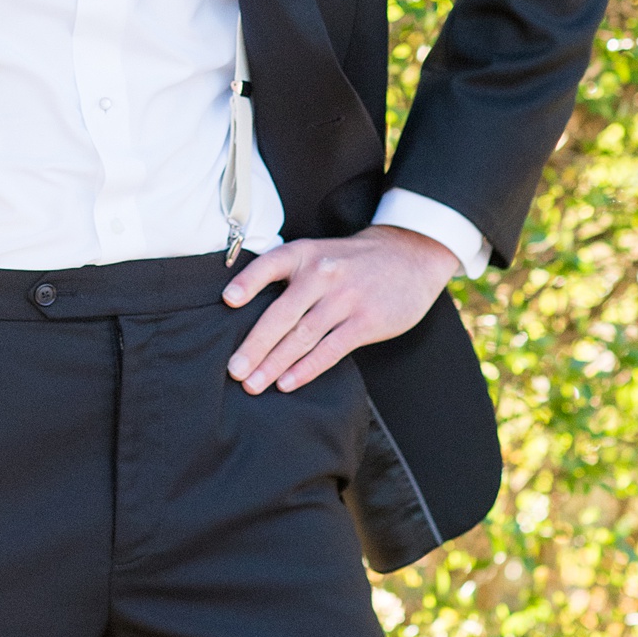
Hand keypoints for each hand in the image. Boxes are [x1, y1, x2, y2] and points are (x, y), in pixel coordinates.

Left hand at [223, 225, 454, 393]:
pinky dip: (306, 368)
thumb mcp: (320, 252)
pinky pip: (331, 349)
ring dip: (275, 363)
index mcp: (305, 254)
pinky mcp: (366, 321)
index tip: (228, 301)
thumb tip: (248, 309)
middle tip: (234, 370)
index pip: (270, 265)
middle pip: (282, 313)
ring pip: (303, 336)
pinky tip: (288, 382)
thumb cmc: (354, 261)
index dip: (248, 282)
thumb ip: (291, 274)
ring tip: (253, 384)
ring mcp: (345, 298)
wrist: (410, 255)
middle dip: (255, 345)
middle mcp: (322, 274)